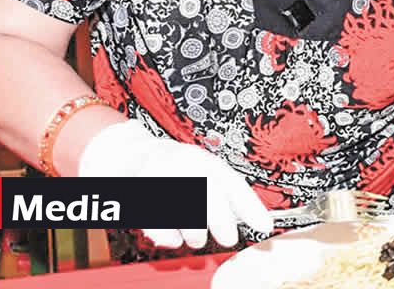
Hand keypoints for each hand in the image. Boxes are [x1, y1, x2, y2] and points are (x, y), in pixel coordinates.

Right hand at [78, 120, 272, 247]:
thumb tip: (260, 224)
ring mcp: (159, 177)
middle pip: (207, 192)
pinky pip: (157, 219)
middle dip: (221, 220)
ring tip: (196, 238)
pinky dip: (168, 234)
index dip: (250, 206)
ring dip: (194, 231)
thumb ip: (229, 198)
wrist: (128, 155)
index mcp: (204, 161)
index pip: (232, 183)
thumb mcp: (204, 172)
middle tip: (229, 238)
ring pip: (183, 208)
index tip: (265, 226)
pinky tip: (174, 238)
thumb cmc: (174, 169)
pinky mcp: (138, 193)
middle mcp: (183, 165)